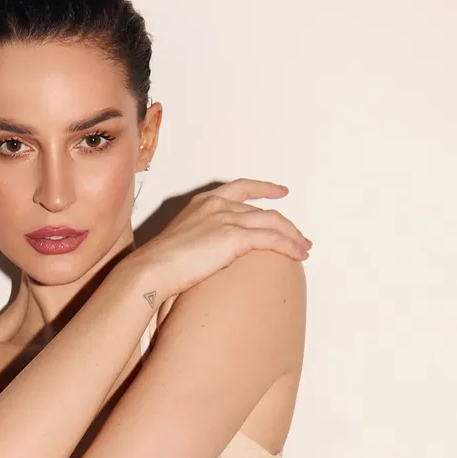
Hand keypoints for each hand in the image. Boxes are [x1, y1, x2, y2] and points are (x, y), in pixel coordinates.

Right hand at [127, 178, 310, 304]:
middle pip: (263, 209)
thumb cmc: (159, 263)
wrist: (152, 269)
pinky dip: (290, 246)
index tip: (281, 192)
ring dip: (293, 236)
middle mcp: (217, 205)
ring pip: (273, 222)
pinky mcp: (234, 237)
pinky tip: (299, 255)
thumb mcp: (182, 241)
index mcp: (202, 203)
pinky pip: (272, 239)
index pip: (240, 188)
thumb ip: (200, 239)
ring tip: (304, 248)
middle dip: (285, 223)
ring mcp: (226, 218)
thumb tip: (211, 254)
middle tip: (300, 236)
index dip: (264, 188)